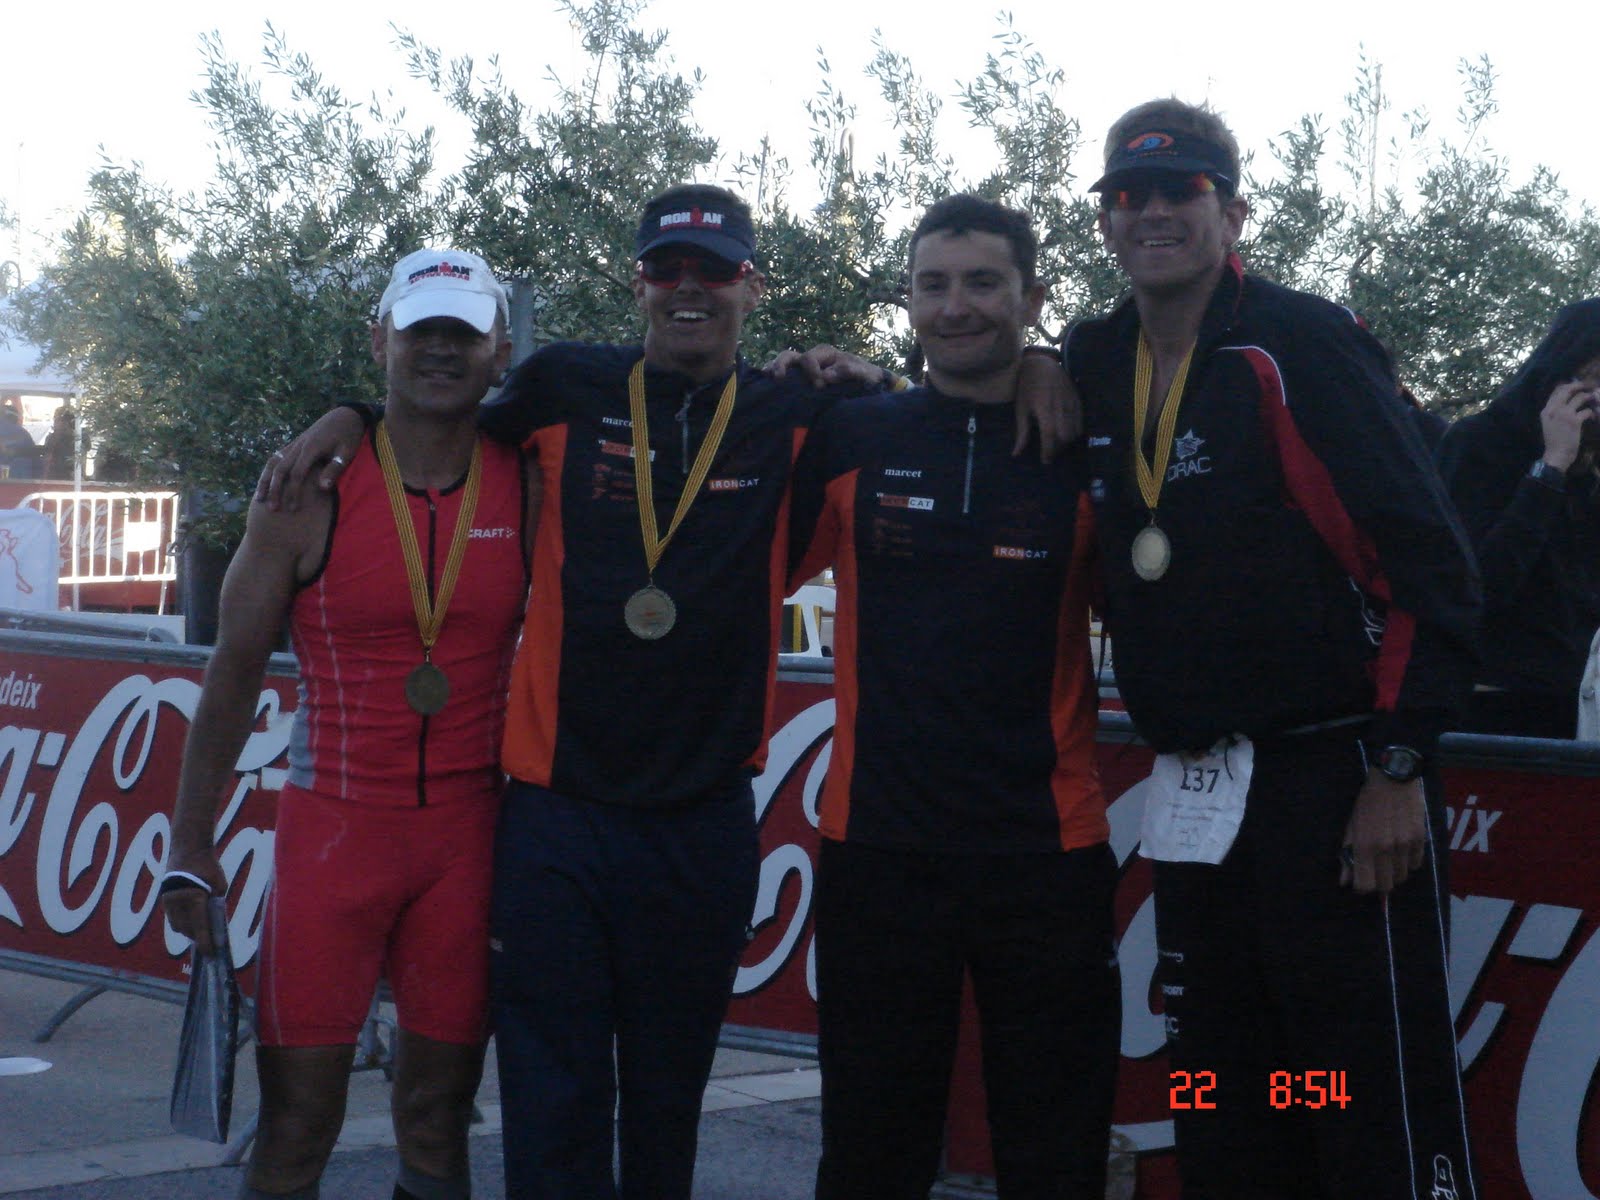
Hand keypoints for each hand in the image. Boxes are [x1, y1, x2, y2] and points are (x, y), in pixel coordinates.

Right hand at [161, 847, 227, 953]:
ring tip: (200, 933)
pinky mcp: (164, 898)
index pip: (200, 927)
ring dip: (188, 931)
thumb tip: (214, 919)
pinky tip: (191, 922)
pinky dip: (181, 922)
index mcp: (194, 899)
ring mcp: (168, 901)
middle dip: (197, 938)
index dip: (205, 942)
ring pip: (177, 925)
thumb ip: (216, 902)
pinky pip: (172, 917)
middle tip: (209, 944)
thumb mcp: (219, 884)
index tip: (210, 954)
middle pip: (187, 929)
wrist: (187, 848)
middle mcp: (178, 903)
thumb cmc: (207, 865)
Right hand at [254, 408, 365, 510]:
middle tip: (273, 509)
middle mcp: (298, 445)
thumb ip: (334, 469)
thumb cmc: (348, 436)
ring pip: (273, 463)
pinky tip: (264, 484)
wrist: (343, 415)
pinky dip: (268, 471)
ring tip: (259, 499)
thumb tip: (322, 488)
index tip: (293, 508)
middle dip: (275, 490)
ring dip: (265, 481)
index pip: (297, 474)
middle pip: (280, 470)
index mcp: (311, 448)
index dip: (293, 492)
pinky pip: (276, 458)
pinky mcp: (293, 444)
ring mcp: (294, 444)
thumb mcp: (347, 452)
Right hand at [765, 344, 887, 388]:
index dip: (811, 371)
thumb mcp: (863, 372)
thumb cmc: (866, 376)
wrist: (869, 384)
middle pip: (790, 356)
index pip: (809, 358)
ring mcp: (804, 369)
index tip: (819, 386)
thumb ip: (847, 371)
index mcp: (825, 353)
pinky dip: (773, 377)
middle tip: (780, 378)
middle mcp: (812, 358)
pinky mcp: (801, 381)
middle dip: (782, 365)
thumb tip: (825, 376)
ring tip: (767, 378)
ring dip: (774, 369)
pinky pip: (785, 376)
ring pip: (783, 364)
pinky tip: (765, 384)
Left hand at [1012, 351, 1082, 462]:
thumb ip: (1022, 432)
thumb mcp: (1021, 408)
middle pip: (1065, 436)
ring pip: (1075, 431)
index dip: (1048, 451)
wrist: (1042, 363)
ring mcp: (1071, 403)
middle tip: (1049, 452)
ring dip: (1067, 442)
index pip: (1050, 435)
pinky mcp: (1079, 400)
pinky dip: (1075, 432)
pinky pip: (1081, 422)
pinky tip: (1066, 433)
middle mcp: (1060, 406)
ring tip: (1057, 443)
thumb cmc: (1027, 386)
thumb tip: (1016, 454)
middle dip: (1058, 448)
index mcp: (1044, 408)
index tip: (1045, 460)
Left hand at [1340, 771, 1426, 894]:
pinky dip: (1408, 863)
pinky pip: (1416, 865)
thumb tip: (1344, 880)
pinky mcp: (1421, 840)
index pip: (1365, 884)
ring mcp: (1406, 845)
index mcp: (1365, 846)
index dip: (1361, 887)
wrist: (1394, 780)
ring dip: (1394, 872)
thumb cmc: (1367, 802)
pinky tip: (1401, 850)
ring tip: (1388, 858)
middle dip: (1379, 883)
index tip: (1360, 881)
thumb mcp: (1352, 826)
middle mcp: (1386, 849)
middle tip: (1375, 871)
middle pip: (1386, 886)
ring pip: (1402, 877)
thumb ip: (1348, 854)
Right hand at [1538, 380, 1596, 472]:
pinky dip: (1592, 413)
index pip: (1556, 390)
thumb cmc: (1554, 441)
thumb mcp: (1549, 424)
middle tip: (1589, 387)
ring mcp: (1564, 414)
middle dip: (1580, 386)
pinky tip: (1592, 417)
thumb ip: (1555, 412)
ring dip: (1589, 397)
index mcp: (1546, 410)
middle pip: (1568, 389)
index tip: (1578, 386)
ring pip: (1580, 397)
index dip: (1569, 385)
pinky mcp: (1574, 421)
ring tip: (1594, 400)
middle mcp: (1554, 409)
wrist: (1556, 455)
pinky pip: (1587, 410)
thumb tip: (1568, 401)